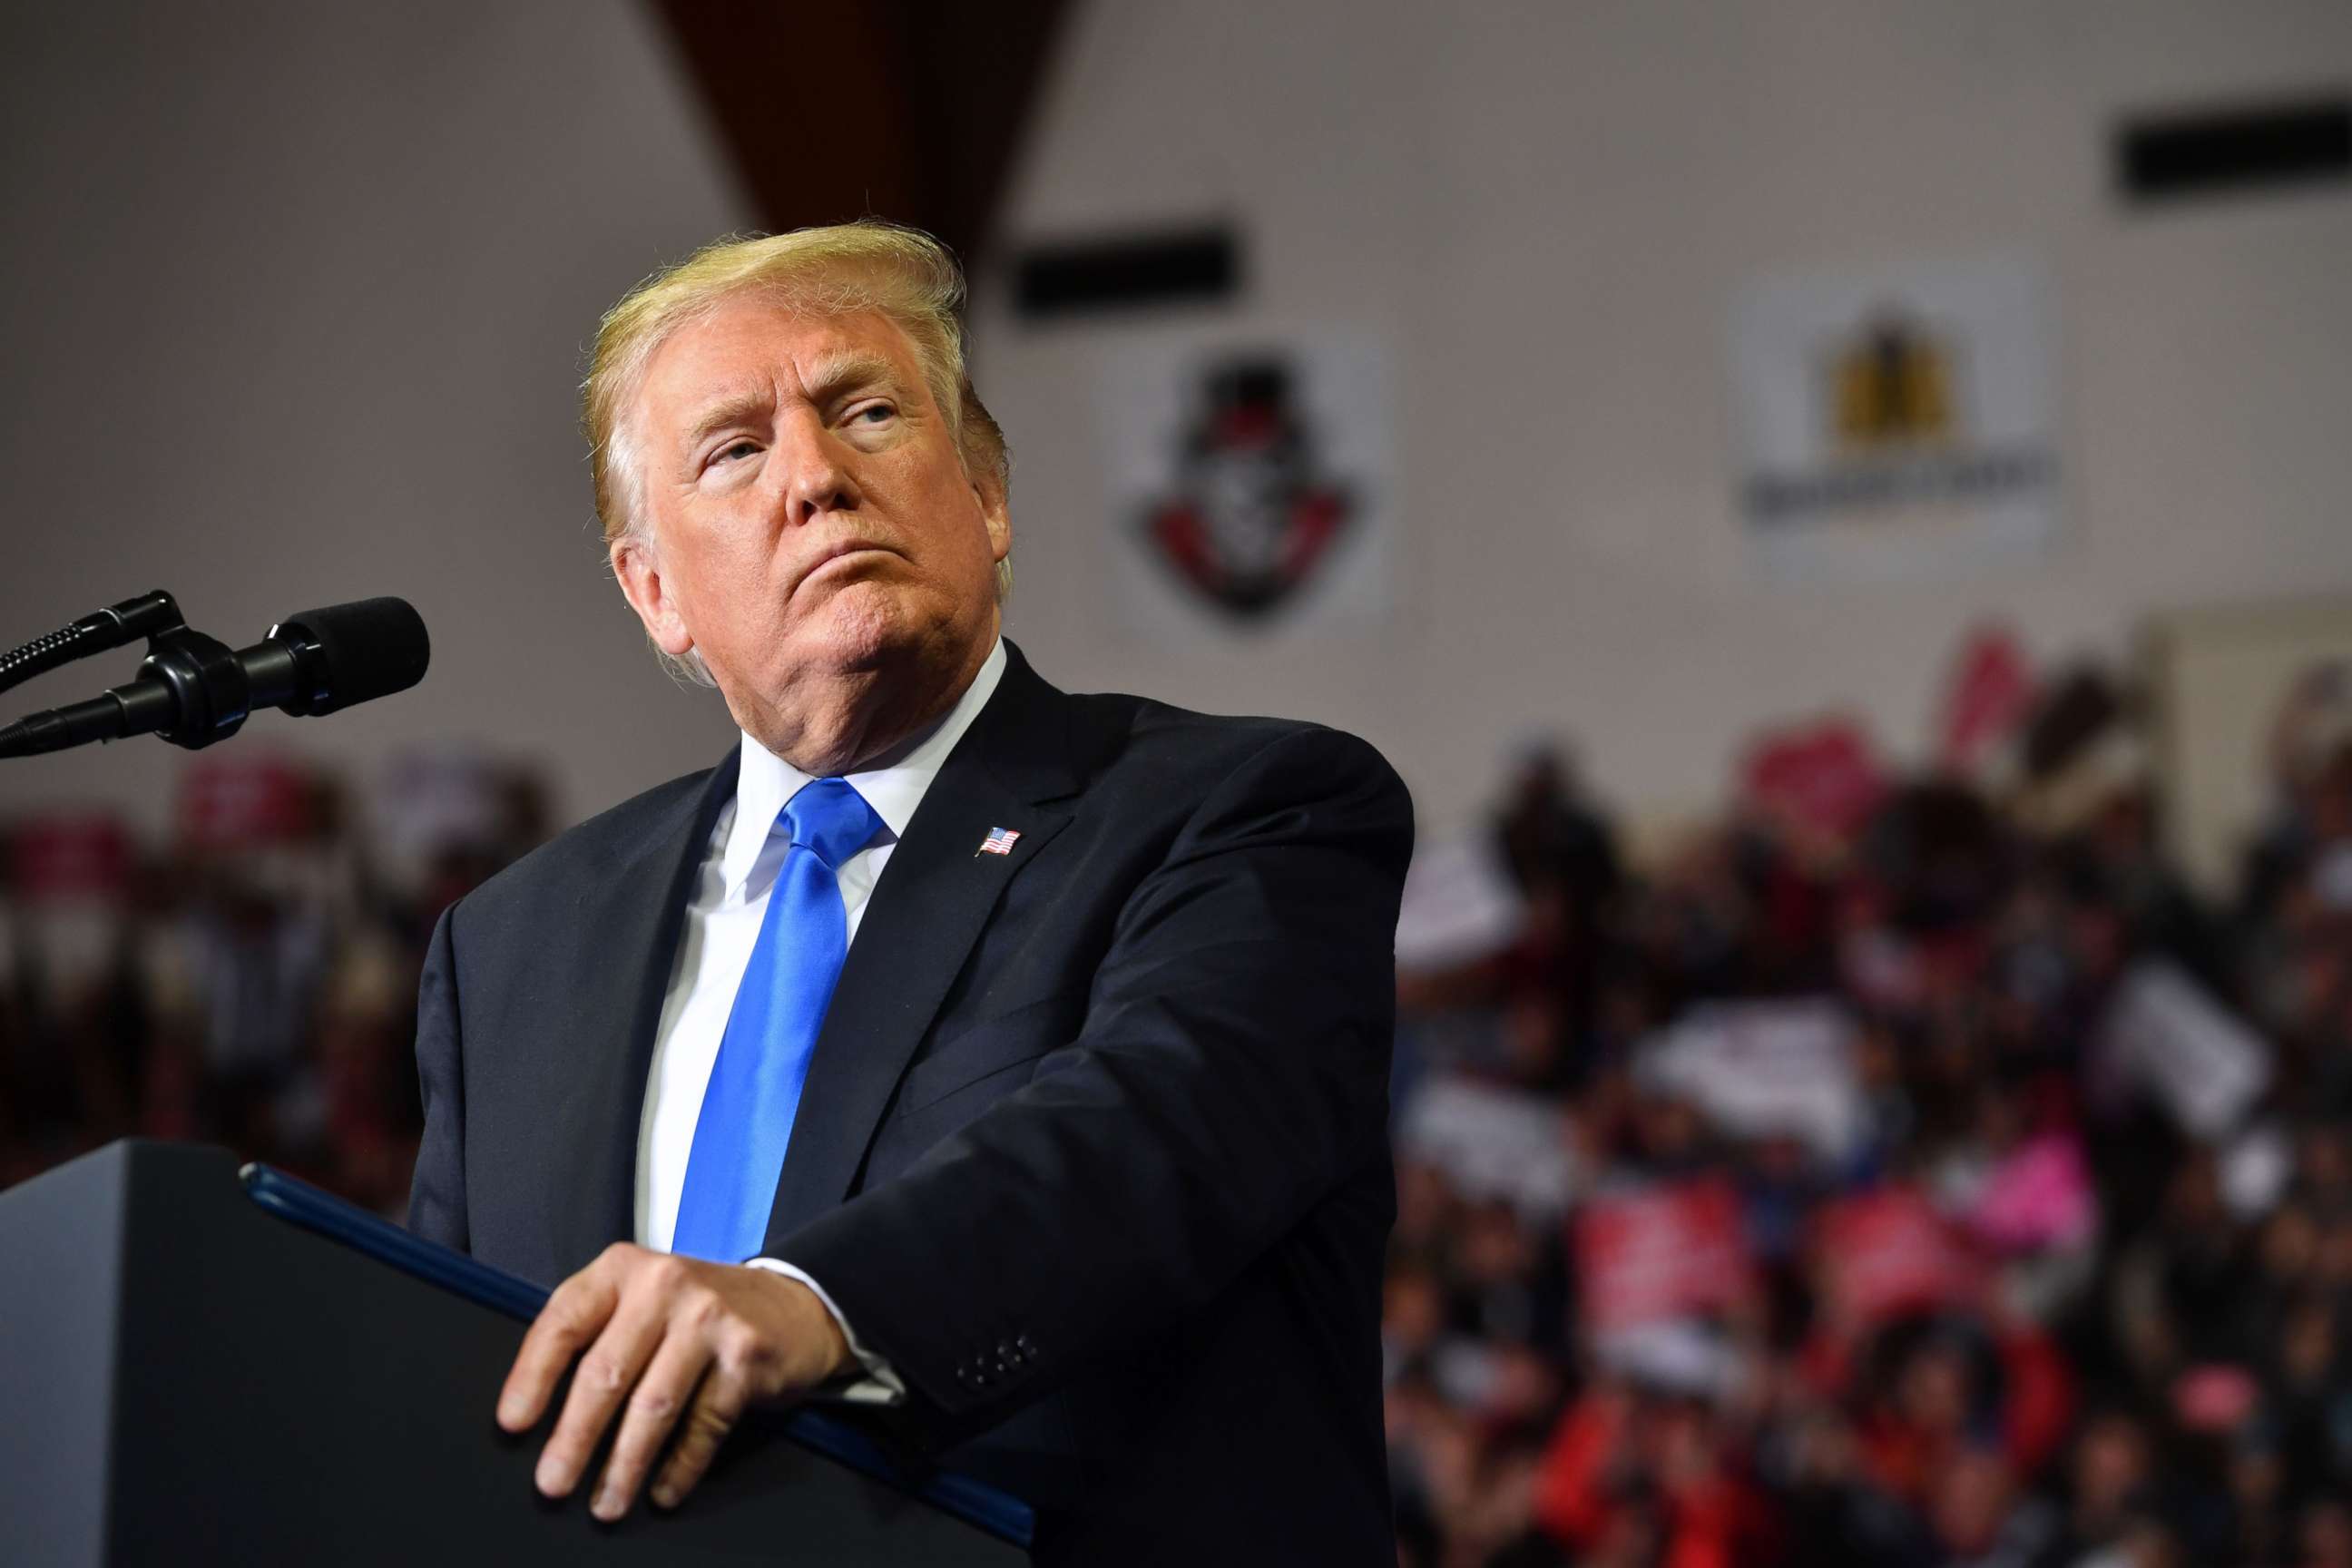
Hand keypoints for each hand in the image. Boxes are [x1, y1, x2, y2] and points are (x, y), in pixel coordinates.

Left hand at [496, 1243, 851, 1520]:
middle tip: (553, 1482)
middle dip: (574, 1438)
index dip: (532, 1376)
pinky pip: (703, 1425)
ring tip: (606, 1503)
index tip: (513, 1424)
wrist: (791, 1304)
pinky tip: (663, 1491)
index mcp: (623, 1268)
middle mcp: (665, 1284)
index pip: (563, 1322)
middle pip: (606, 1373)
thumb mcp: (640, 1298)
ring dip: (625, 1465)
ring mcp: (710, 1318)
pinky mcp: (746, 1355)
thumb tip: (540, 1411)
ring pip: (653, 1406)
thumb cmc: (697, 1311)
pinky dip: (680, 1467)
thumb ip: (596, 1333)